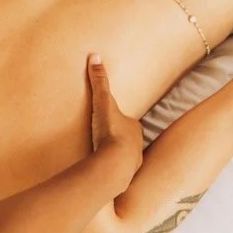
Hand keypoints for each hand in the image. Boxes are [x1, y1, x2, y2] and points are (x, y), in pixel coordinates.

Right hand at [87, 53, 143, 177]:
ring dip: (116, 156)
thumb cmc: (110, 132)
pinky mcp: (126, 177)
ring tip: (103, 158)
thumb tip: (95, 55)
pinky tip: (105, 172)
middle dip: (118, 138)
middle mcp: (138, 144)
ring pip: (126, 156)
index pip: (125, 120)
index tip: (107, 121)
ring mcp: (134, 162)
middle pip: (127, 139)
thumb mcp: (102, 103)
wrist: (115, 165)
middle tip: (104, 139)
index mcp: (134, 127)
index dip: (116, 120)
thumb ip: (99, 81)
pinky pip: (120, 172)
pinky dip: (114, 171)